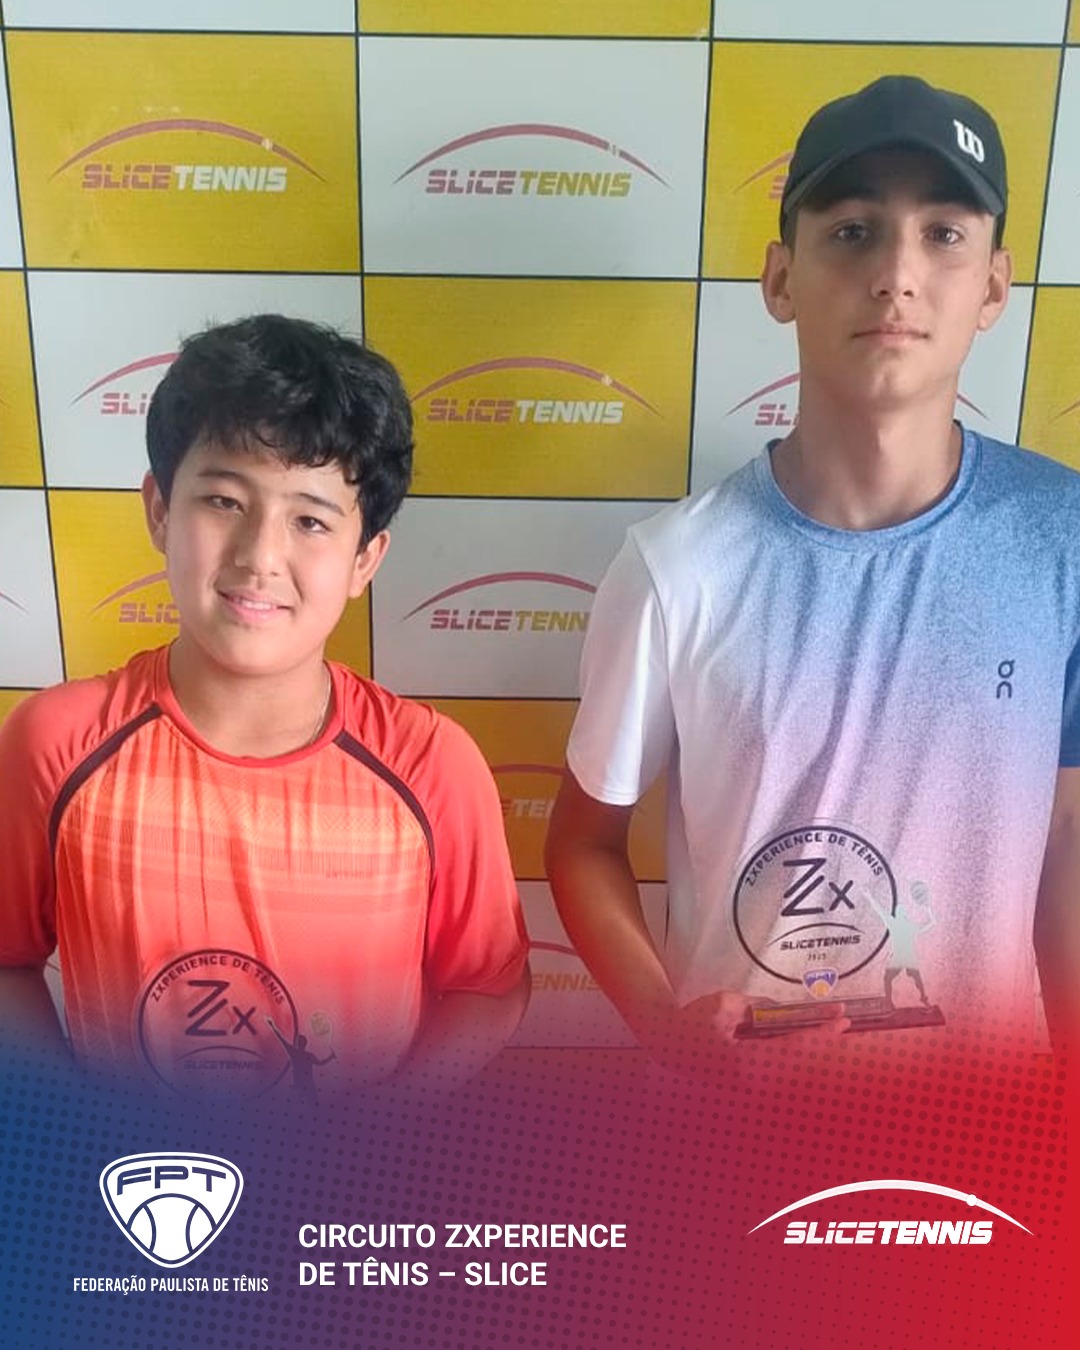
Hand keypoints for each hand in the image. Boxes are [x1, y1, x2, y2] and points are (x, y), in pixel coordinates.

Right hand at [634, 991, 848, 1077]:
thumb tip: (779, 1010)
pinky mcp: (749, 1079)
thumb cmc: (692, 1022)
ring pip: (792, 1066)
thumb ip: (755, 1008)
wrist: (668, 1044)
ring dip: (811, 1046)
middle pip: (799, 1061)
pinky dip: (795, 1050)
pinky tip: (806, 1038)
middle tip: (844, 1021)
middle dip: (822, 1040)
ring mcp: (751, 1084)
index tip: (840, 1020)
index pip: (793, 1048)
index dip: (819, 1033)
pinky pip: (780, 1065)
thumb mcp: (723, 1005)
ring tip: (831, 1028)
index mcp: (746, 1062)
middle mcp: (753, 1080)